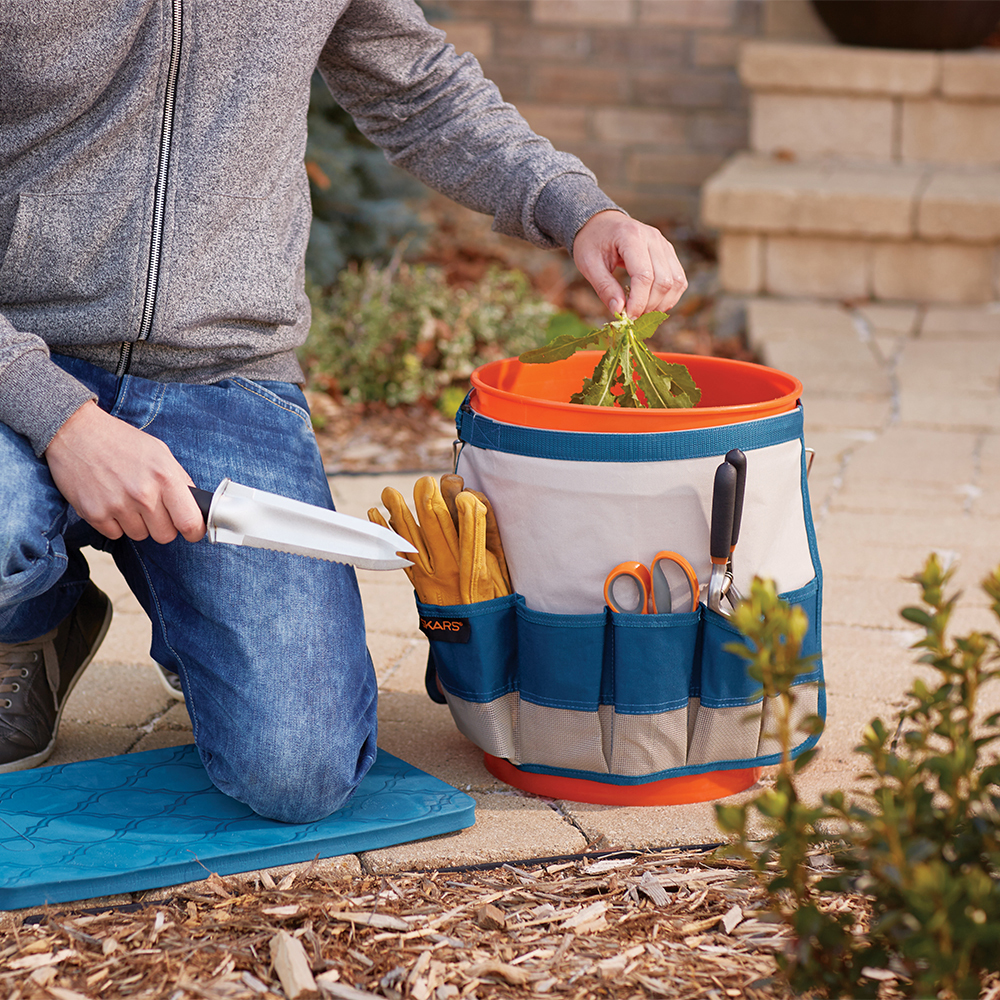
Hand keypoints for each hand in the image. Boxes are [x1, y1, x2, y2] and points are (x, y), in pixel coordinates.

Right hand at [45, 401, 205, 543]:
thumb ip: (179, 479)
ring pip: (140, 536)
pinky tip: (110, 501)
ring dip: (137, 523)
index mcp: (165, 477)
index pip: (190, 522)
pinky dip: (114, 523)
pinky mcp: (94, 514)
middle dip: (162, 526)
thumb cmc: (120, 441)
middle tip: (152, 508)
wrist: (75, 432)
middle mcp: (142, 494)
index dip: (194, 531)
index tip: (191, 531)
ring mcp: (117, 506)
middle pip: (165, 535)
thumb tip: (195, 504)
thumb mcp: (159, 452)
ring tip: (126, 498)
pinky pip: (115, 534)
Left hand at [572, 210, 687, 317]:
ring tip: (642, 312)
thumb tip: (619, 312)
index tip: (627, 317)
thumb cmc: (592, 242)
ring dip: (662, 303)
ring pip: (676, 282)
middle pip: (664, 281)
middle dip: (649, 305)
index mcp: (631, 236)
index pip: (644, 276)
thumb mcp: (589, 264)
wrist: (600, 222)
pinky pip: (678, 280)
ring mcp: (664, 244)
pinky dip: (669, 297)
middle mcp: (653, 238)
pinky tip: (652, 304)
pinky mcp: (668, 253)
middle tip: (632, 317)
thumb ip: (604, 288)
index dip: (638, 302)